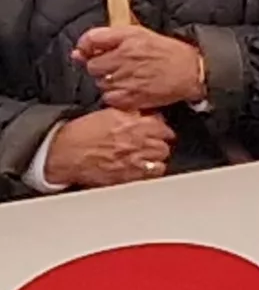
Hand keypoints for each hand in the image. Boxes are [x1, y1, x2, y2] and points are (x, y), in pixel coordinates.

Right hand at [43, 108, 172, 189]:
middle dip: (159, 143)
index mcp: (133, 125)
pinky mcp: (127, 176)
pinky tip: (142, 168)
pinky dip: (149, 172)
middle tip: (152, 143)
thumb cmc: (80, 133)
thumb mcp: (108, 114)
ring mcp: (133, 161)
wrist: (63, 153)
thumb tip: (144, 114)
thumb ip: (130, 114)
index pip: (162, 126)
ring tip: (147, 156)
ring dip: (156, 158)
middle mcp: (136, 143)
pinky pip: (150, 175)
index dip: (160, 129)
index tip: (158, 131)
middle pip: (164, 144)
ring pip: (160, 160)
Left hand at [75, 26, 205, 111]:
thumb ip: (107, 39)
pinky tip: (130, 90)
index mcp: (127, 38)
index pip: (90, 40)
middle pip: (93, 66)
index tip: (94, 52)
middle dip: (102, 67)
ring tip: (129, 78)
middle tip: (119, 67)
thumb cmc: (167, 52)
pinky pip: (109, 98)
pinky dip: (116, 96)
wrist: (192, 72)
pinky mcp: (131, 97)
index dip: (87, 47)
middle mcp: (125, 57)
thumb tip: (77, 53)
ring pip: (100, 83)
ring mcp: (127, 78)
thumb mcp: (140, 34)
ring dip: (110, 82)